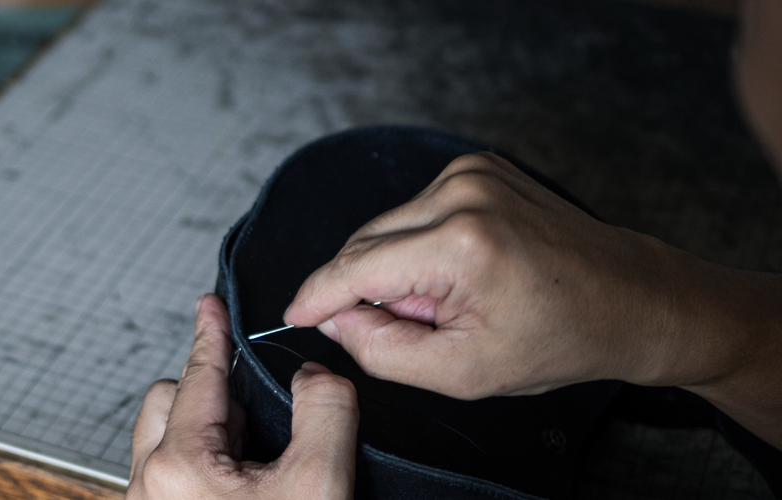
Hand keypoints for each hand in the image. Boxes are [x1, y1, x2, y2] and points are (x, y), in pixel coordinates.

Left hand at [127, 294, 358, 499]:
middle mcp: (149, 485)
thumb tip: (313, 377)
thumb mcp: (319, 482)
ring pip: (167, 439)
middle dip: (212, 397)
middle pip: (170, 402)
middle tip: (258, 422)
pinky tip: (245, 486)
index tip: (210, 305)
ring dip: (208, 435)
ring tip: (257, 464)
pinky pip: (170, 474)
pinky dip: (204, 465)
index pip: (197, 376)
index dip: (211, 334)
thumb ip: (325, 412)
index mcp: (178, 465)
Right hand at [283, 152, 723, 398]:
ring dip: (395, 268)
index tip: (290, 316)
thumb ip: (383, 350)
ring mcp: (472, 172)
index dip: (315, 297)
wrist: (630, 299)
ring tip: (449, 302)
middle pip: (364, 244)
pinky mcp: (477, 166)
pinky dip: (418, 246)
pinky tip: (458, 273)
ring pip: (386, 228)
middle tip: (412, 329)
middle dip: (367, 290)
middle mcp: (463, 193)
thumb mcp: (463, 373)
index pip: (355, 267)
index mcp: (462, 243)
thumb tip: (335, 318)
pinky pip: (414, 213)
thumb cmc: (559, 339)